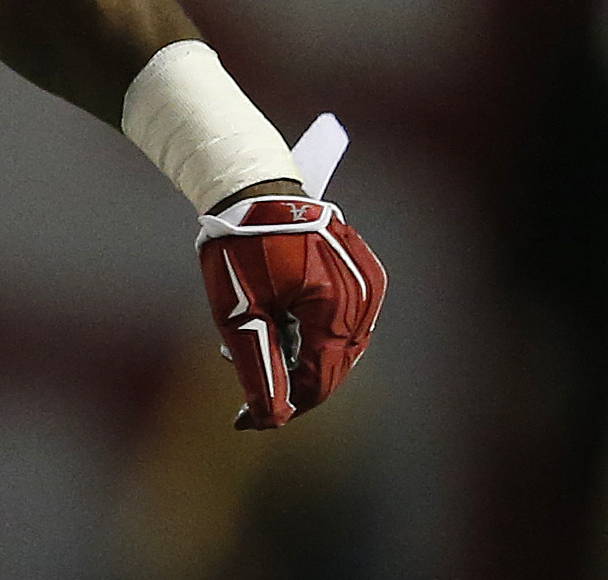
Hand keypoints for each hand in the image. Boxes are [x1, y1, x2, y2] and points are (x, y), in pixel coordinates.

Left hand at [197, 195, 386, 428]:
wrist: (252, 188)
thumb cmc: (240, 245)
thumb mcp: (239, 312)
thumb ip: (257, 368)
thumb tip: (269, 419)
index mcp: (337, 309)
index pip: (319, 381)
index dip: (284, 406)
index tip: (245, 420)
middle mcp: (363, 300)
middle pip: (331, 365)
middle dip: (291, 382)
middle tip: (249, 392)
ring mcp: (368, 286)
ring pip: (337, 345)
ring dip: (300, 358)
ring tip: (258, 354)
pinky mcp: (363, 276)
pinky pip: (341, 320)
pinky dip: (311, 333)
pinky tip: (278, 330)